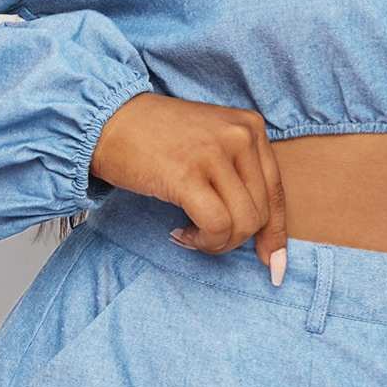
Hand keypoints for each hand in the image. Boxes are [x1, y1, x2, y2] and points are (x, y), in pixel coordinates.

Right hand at [88, 92, 289, 281]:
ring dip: (216, 242)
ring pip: (242, 224)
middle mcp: (241, 135)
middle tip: (202, 236)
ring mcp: (215, 153)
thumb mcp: (212, 143)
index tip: (272, 265)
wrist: (109, 121)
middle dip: (234, 238)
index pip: (277, 192)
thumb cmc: (158, 139)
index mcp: (252, 127)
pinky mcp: (188, 173)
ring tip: (190, 233)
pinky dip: (202, 241)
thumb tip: (267, 240)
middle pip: (260, 213)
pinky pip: (216, 226)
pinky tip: (180, 233)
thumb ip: (240, 177)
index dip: (275, 234)